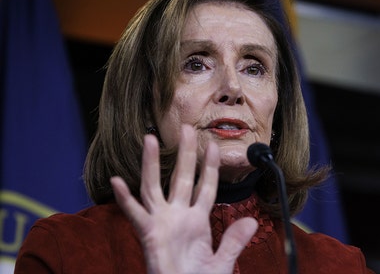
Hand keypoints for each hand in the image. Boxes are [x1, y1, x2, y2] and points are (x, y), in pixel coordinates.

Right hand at [111, 125, 257, 273]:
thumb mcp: (222, 262)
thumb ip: (234, 241)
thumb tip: (252, 221)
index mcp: (196, 223)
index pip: (205, 188)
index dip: (209, 168)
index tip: (214, 147)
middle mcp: (177, 218)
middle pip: (181, 178)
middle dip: (185, 154)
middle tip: (187, 128)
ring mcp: (161, 224)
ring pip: (154, 187)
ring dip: (150, 164)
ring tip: (149, 139)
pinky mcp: (149, 236)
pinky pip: (135, 214)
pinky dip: (125, 199)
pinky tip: (118, 181)